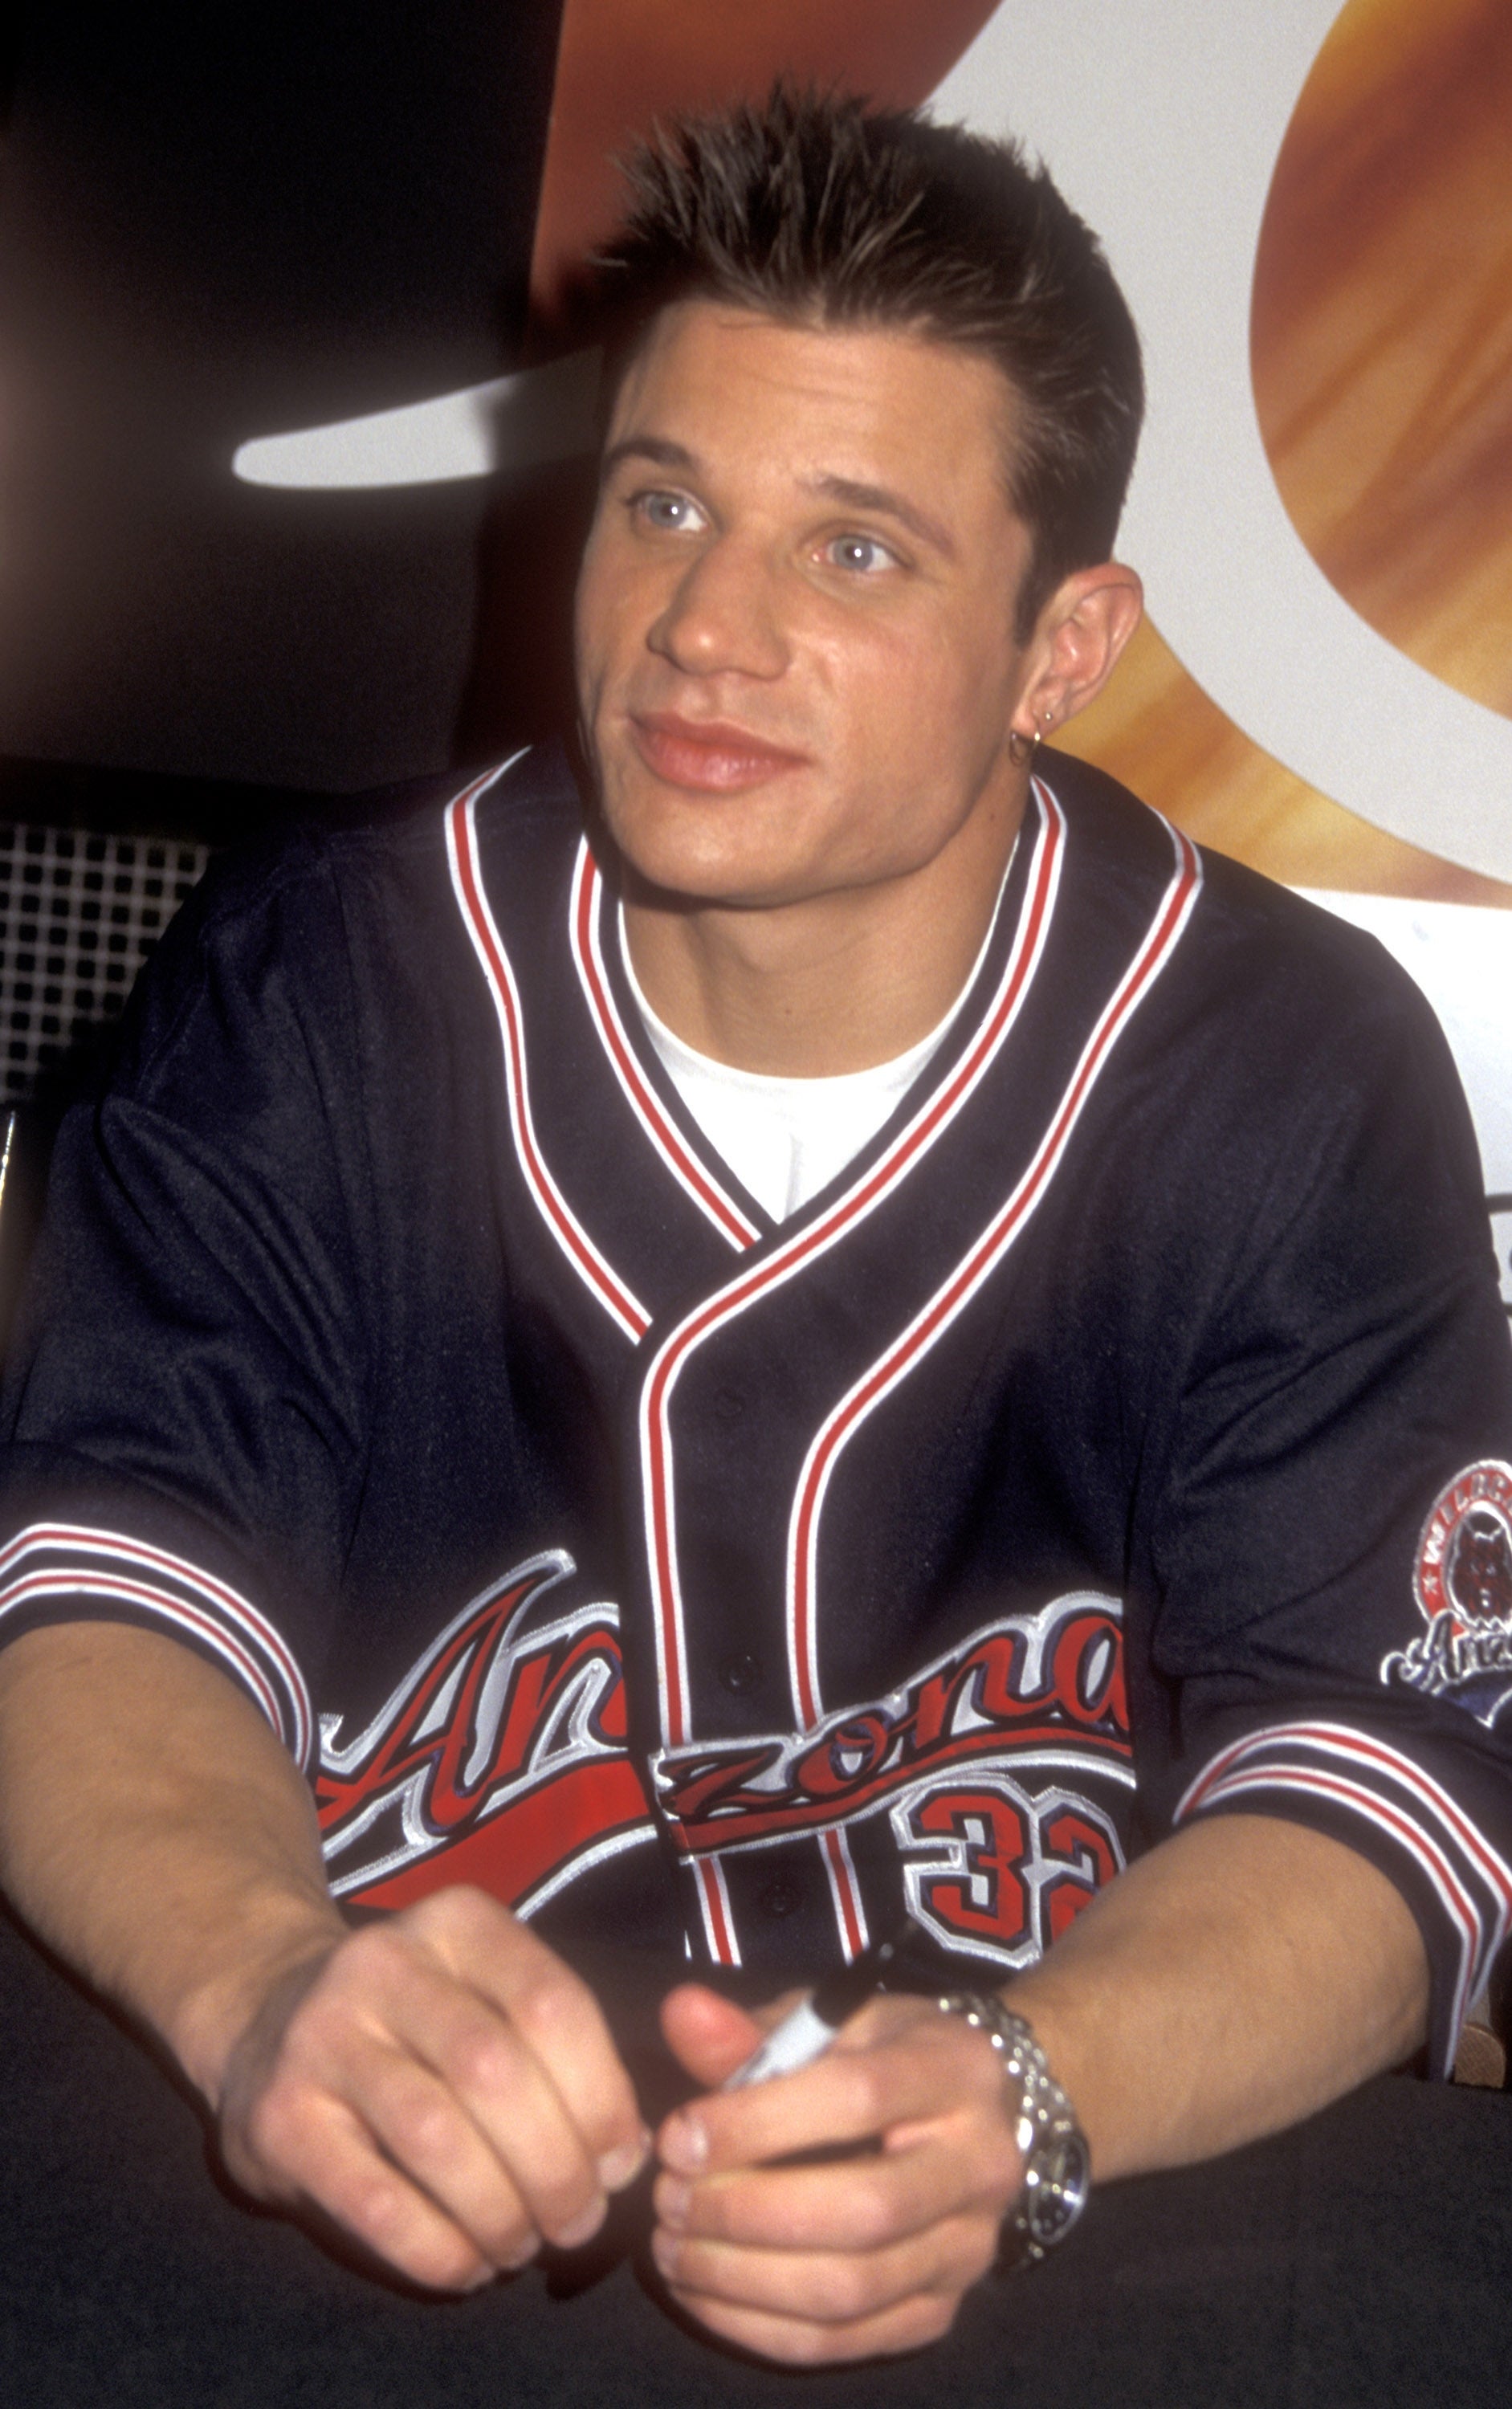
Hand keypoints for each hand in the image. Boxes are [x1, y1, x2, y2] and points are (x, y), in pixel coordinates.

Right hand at [214, 1886, 648, 2290]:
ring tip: (523, 2244)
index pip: (551, 2003)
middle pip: (495, 2073)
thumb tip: (626, 2152)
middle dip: (556, 2167)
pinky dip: (438, 2249)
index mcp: (455, 1923)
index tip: (618, 2162)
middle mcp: (382, 1963)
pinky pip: (376, 2202)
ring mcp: (321, 2036)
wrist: (262, 2018)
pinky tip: (467, 2265)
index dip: (601, 2096)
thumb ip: (557, 2056)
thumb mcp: (482, 1997)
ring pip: (436, 2138)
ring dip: (500, 2212)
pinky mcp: (279, 2118)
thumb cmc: (410, 2024)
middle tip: (577, 2220)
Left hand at [650, 1984, 1022, 2363]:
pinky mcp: (941, 2310)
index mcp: (956, 2070)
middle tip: (669, 2198)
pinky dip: (759, 2325)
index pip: (859, 2098)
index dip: (758, 2124)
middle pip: (862, 2210)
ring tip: (673, 2246)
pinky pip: (843, 2340)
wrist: (966, 2117)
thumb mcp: (825, 2022)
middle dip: (745, 2211)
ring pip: (850, 2289)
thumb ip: (750, 2031)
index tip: (678, 2137)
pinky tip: (703, 2290)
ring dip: (740, 2276)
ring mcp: (968, 2249)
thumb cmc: (879, 2057)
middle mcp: (982, 2164)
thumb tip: (680, 2013)